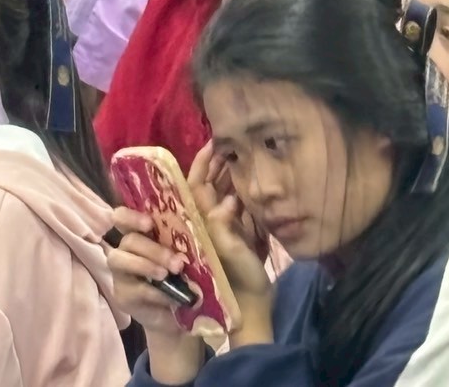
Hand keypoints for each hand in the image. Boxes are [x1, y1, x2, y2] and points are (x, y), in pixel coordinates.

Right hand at [106, 207, 196, 342]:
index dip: (131, 217)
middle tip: (176, 263)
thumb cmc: (180, 276)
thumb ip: (180, 242)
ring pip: (120, 260)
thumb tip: (198, 228)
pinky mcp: (122, 296)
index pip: (122, 217)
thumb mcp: (181, 255)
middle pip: (129, 240)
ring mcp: (120, 274)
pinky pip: (134, 289)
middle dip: (153, 250)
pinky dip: (153, 292)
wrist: (177, 314)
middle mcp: (125, 250)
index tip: (149, 223)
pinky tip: (169, 297)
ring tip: (166, 275)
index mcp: (138, 234)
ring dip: (146, 266)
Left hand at [188, 144, 271, 303]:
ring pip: (221, 193)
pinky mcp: (237, 234)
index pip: (197, 184)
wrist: (251, 306)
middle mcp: (209, 221)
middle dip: (216, 164)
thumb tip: (231, 201)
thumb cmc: (237, 279)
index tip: (212, 143)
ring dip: (228, 174)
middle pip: (209, 185)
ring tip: (238, 155)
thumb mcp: (229, 252)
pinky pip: (235, 205)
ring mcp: (223, 227)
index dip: (202, 163)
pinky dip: (239, 190)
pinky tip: (247, 180)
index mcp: (202, 221)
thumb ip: (224, 226)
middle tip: (229, 144)